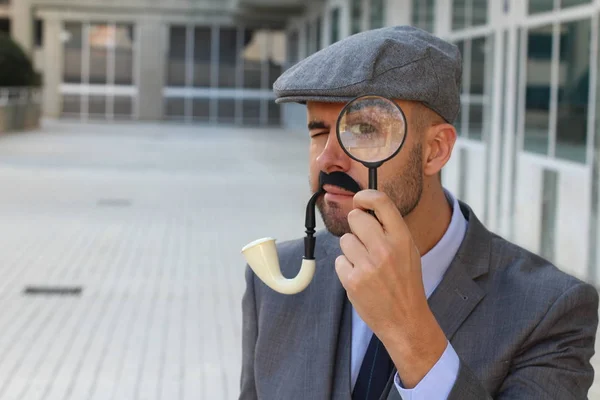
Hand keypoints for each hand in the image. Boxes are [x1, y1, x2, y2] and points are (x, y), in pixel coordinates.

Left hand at [335, 189, 446, 387]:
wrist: (405, 320)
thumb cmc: (405, 283)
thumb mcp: (408, 251)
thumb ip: (389, 230)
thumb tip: (364, 209)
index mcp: (402, 238)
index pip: (381, 202)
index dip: (366, 196)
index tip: (360, 200)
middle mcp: (385, 249)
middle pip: (355, 218)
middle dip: (356, 226)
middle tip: (364, 241)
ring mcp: (368, 265)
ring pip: (345, 240)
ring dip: (351, 250)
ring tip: (366, 265)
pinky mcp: (353, 280)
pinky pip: (339, 261)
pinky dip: (346, 269)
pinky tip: (360, 279)